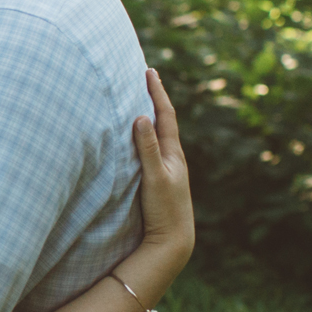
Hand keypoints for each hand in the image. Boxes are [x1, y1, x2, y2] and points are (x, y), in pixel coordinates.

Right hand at [133, 68, 194, 260]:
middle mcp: (172, 158)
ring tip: (139, 100)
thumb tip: (141, 116)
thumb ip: (147, 148)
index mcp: (173, 153)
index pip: (165, 114)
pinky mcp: (158, 181)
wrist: (173, 242)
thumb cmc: (165, 210)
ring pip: (158, 135)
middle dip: (154, 98)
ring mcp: (166, 170)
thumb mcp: (155, 177)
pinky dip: (145, 136)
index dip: (157, 91)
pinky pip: (151, 150)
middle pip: (163, 120)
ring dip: (150, 116)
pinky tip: (137, 139)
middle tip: (144, 77)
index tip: (149, 70)